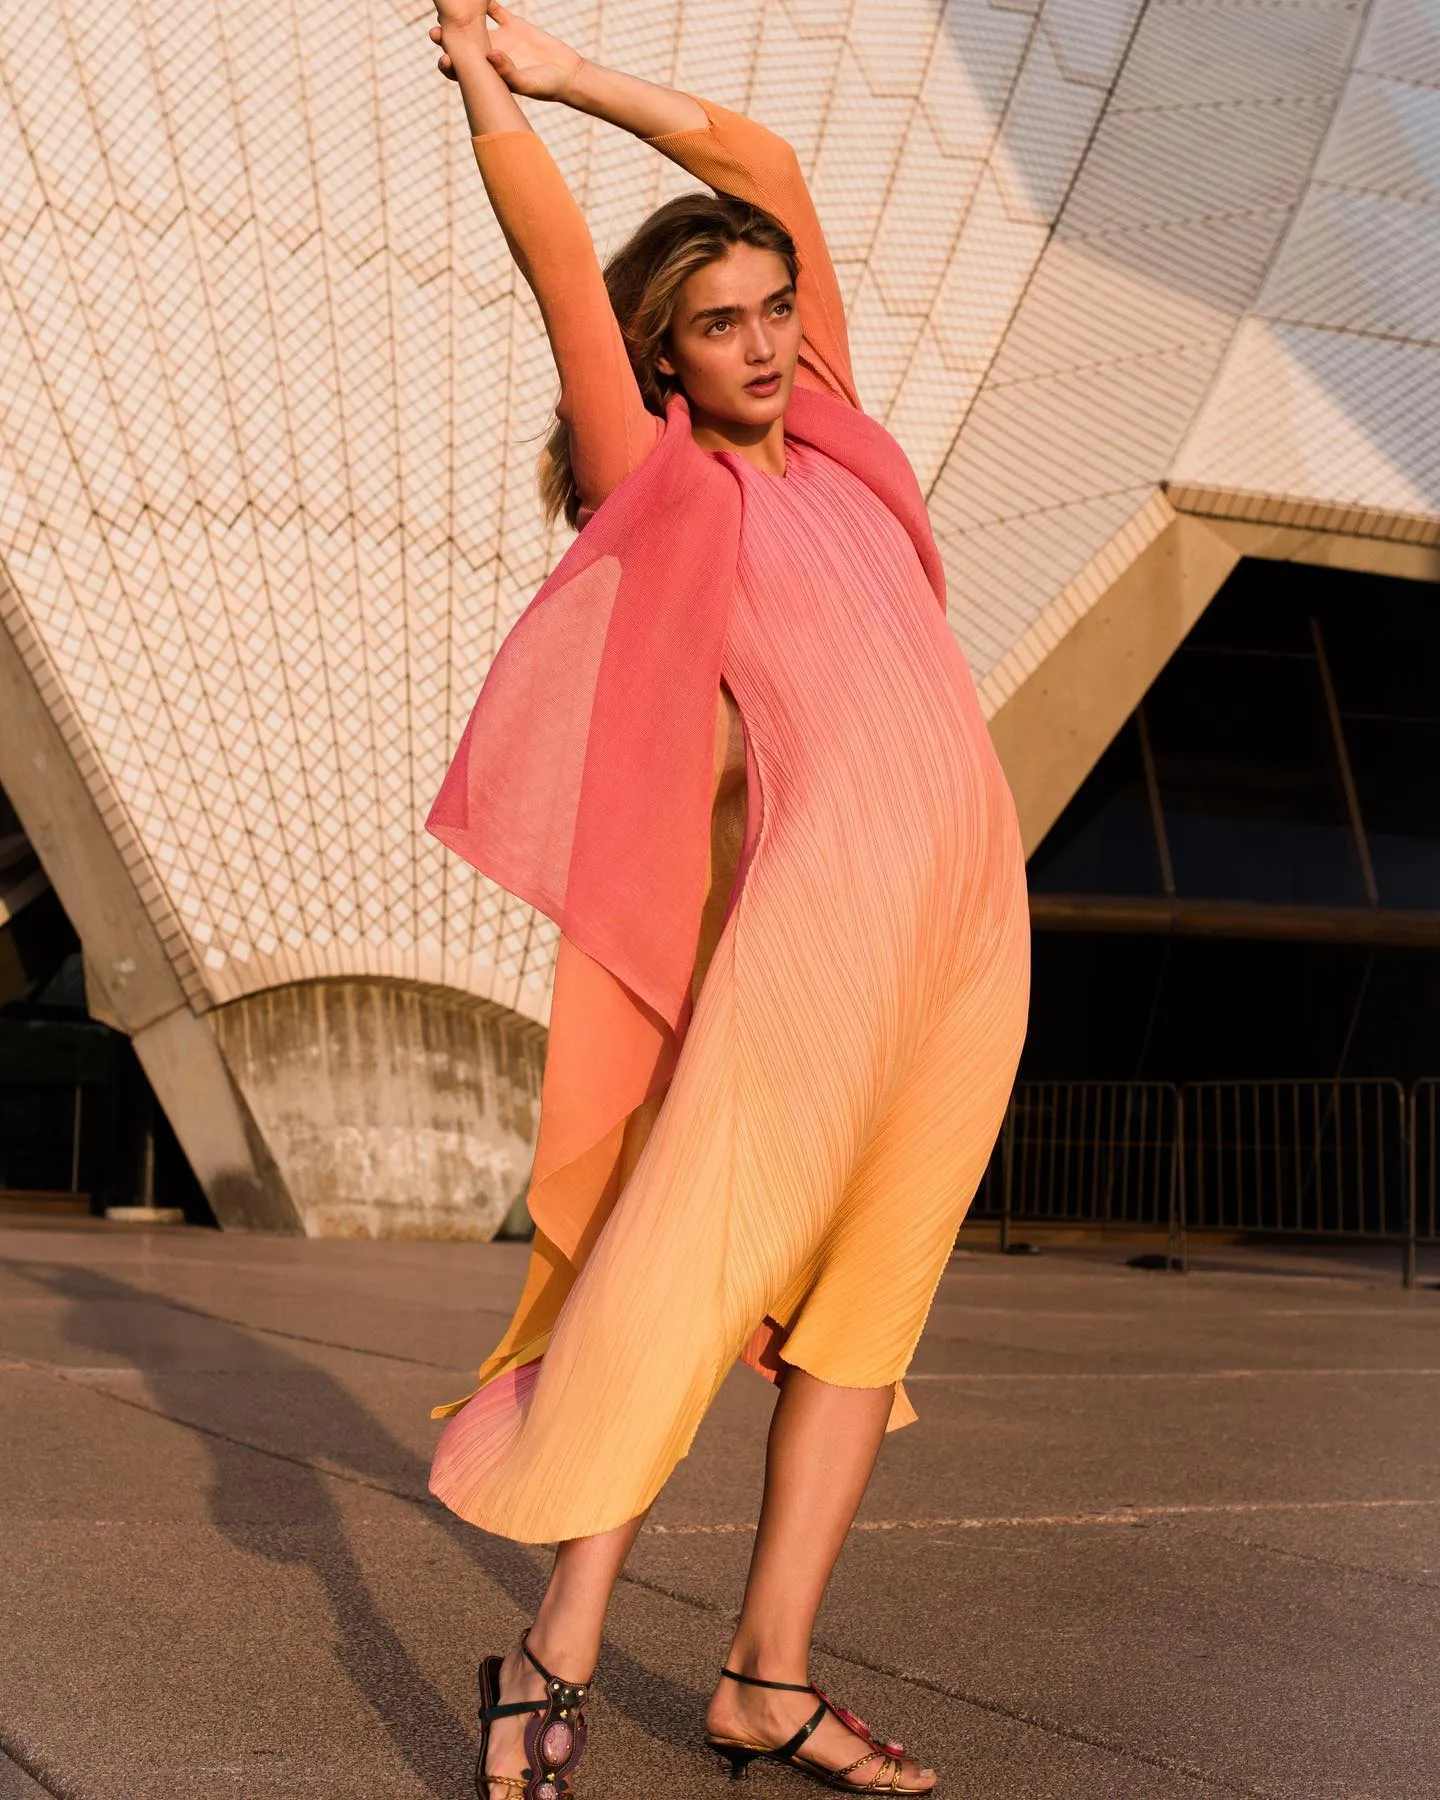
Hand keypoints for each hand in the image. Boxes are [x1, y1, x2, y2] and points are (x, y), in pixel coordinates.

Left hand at [431, 0, 583, 99]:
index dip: (449, 65)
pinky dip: (486, 0)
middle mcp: (489, 57)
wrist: (568, 74)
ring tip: (450, 8)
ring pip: (474, 26)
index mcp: (488, 75)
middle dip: (446, 40)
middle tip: (434, 32)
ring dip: (462, 18)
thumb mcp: (527, 83)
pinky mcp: (512, 25)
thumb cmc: (547, 87)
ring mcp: (500, 39)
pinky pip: (495, 10)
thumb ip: (507, 71)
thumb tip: (489, 55)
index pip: (463, 71)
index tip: (442, 58)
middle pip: (462, 46)